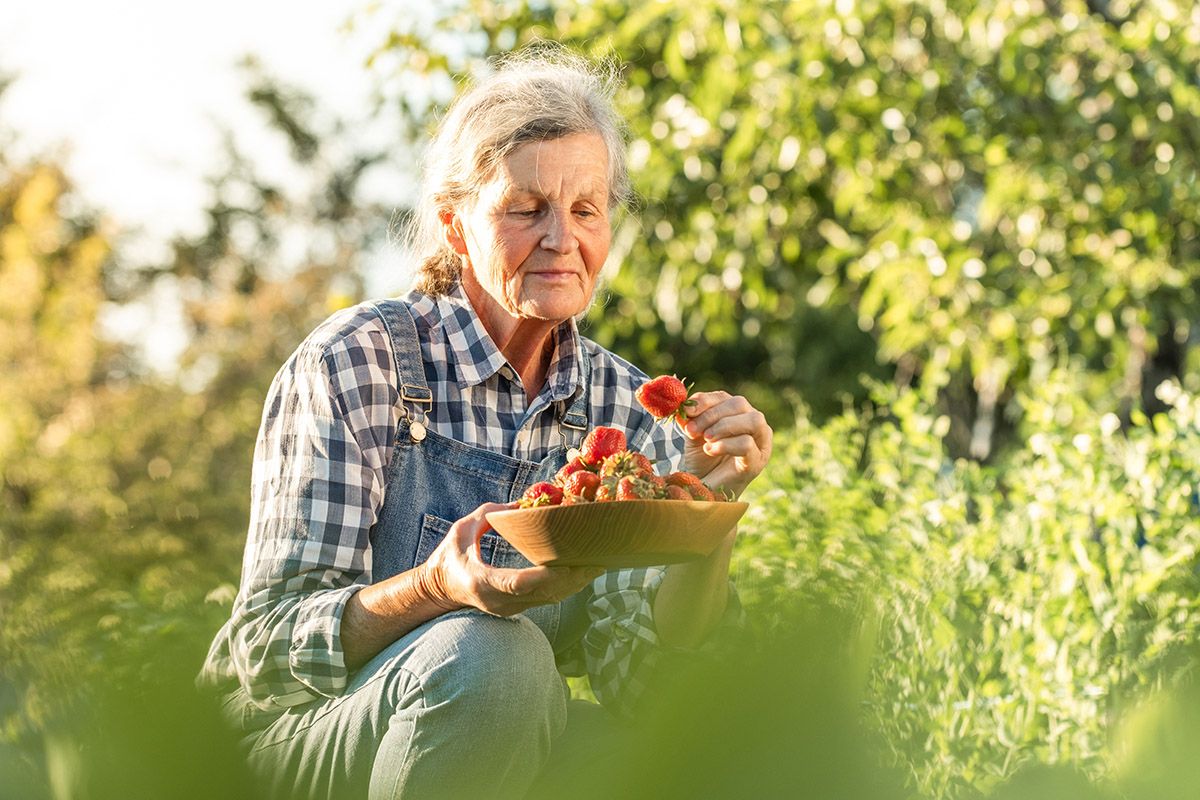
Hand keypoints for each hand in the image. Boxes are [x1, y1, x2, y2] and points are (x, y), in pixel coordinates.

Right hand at [421, 503, 603, 615]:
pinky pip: (549, 598)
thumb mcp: (463, 529)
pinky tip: (585, 569)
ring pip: (551, 598)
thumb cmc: (449, 557)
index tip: (564, 563)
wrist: (439, 591)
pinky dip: (568, 584)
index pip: (516, 583)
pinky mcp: (519, 608)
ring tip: (599, 561)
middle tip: (596, 557)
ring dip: (576, 582)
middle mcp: (499, 600)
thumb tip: (524, 500)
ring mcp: (511, 608)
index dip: (542, 575)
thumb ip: (492, 514)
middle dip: (572, 576)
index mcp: (482, 582)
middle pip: (543, 592)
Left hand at [680, 391, 772, 498]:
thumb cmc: (701, 460)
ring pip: (753, 420)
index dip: (705, 401)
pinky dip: (726, 444)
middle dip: (712, 415)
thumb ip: (691, 417)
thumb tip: (685, 403)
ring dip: (724, 426)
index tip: (687, 411)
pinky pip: (747, 444)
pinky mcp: (758, 462)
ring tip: (706, 439)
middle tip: (692, 430)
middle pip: (740, 404)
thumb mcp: (693, 433)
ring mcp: (760, 443)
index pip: (725, 397)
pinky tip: (710, 451)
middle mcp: (754, 424)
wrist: (704, 491)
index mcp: (738, 413)